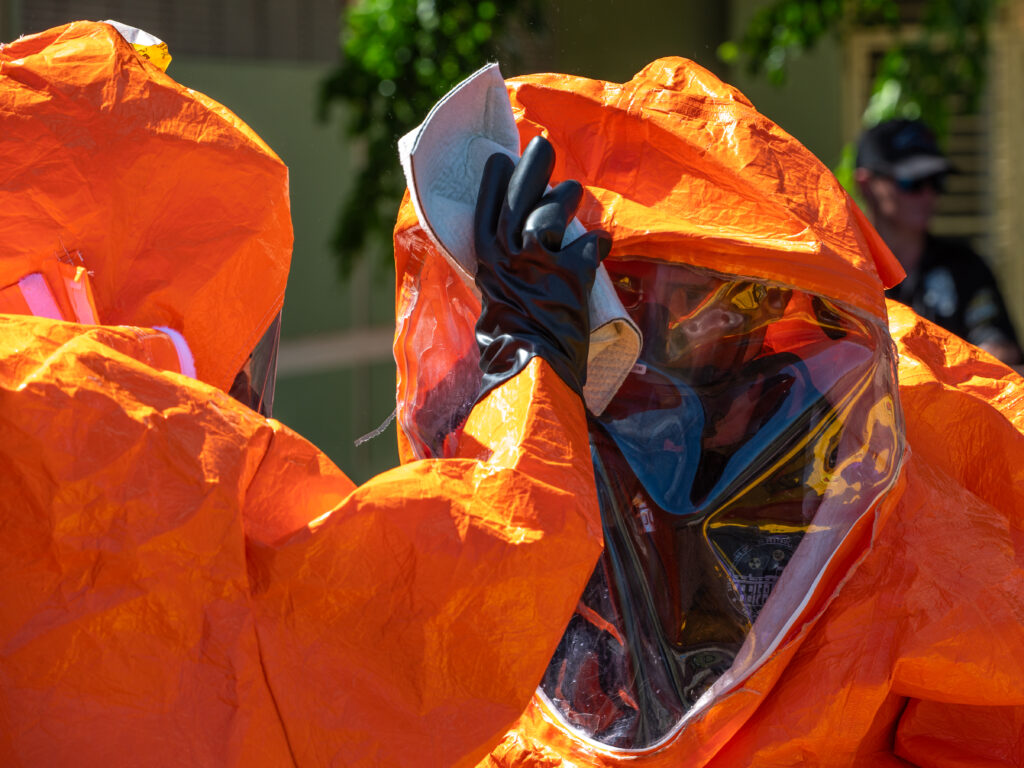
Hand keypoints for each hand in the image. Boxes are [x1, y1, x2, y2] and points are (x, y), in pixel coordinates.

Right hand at [473, 135, 609, 398]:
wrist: (530, 369)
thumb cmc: (511, 342)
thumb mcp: (496, 296)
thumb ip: (503, 266)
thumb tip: (518, 243)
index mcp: (483, 259)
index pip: (485, 206)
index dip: (495, 181)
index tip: (501, 159)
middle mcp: (505, 254)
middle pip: (519, 196)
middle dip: (532, 167)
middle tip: (543, 145)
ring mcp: (537, 262)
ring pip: (553, 211)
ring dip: (566, 198)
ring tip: (574, 192)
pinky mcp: (568, 275)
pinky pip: (590, 245)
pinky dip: (597, 243)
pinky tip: (602, 242)